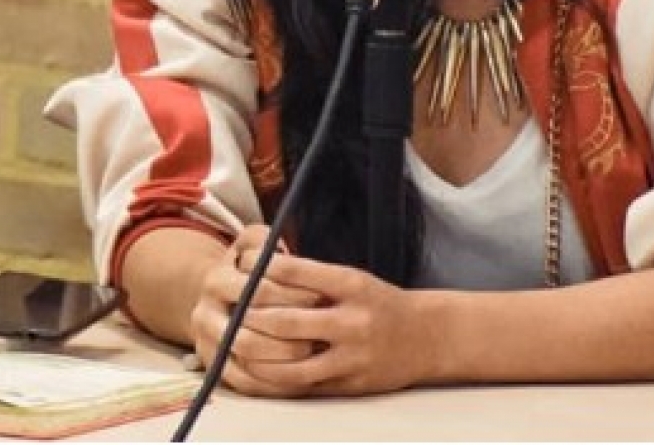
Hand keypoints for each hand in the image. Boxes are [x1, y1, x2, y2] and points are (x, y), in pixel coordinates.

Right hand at [188, 225, 324, 396]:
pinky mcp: (217, 370)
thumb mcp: (252, 245)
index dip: (294, 294)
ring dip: (285, 355)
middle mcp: (204, 314)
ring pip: (249, 357)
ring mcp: (208, 345)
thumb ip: (265, 240)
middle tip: (322, 330)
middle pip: (252, 325)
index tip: (323, 296)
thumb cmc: (249, 272)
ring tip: (314, 349)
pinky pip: (247, 383)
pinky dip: (275, 381)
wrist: (220, 301)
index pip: (259, 288)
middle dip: (292, 331)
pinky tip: (302, 372)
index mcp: (216, 280)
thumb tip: (281, 249)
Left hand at [217, 249, 441, 396]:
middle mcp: (353, 321)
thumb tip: (256, 271)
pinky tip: (255, 371)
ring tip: (233, 345)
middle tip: (227, 312)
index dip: (262, 271)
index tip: (239, 267)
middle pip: (287, 321)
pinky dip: (275, 380)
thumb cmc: (378, 302)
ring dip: (256, 355)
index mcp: (351, 286)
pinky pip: (304, 386)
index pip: (296, 273)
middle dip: (250, 318)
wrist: (427, 336)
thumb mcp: (351, 279)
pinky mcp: (350, 384)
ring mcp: (352, 357)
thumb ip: (310, 277)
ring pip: (291, 362)